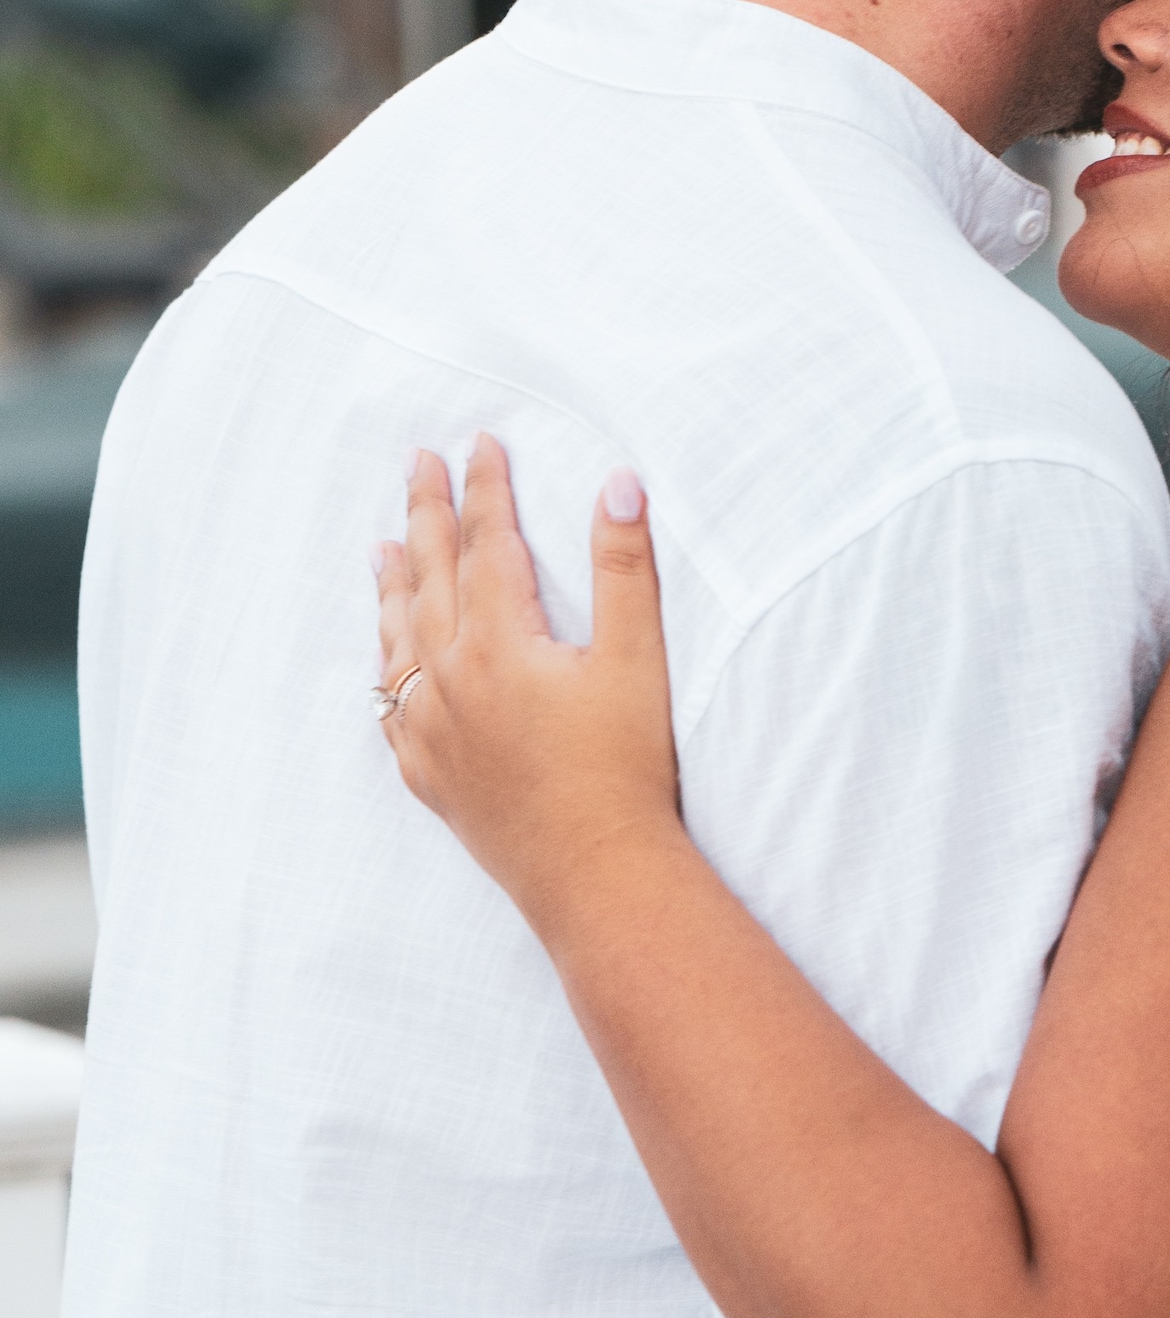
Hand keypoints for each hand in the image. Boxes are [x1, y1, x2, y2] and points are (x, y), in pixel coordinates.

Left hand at [374, 437, 683, 935]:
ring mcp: (431, 730)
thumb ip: (624, 566)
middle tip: (418, 463)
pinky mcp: (429, 774)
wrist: (595, 875)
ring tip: (384, 543)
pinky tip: (387, 655)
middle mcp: (450, 679)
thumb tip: (618, 482)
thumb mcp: (637, 659)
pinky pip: (389, 704)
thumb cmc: (624, 770)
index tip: (481, 442)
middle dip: (427, 513)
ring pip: (398, 638)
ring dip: (394, 583)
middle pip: (432, 576)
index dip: (486, 488)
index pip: (488, 543)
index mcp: (499, 643)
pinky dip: (386, 664)